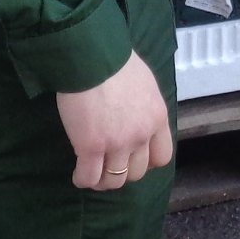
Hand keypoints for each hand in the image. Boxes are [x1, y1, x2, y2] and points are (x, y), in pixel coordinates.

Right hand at [56, 52, 172, 191]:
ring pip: (114, 180)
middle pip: (137, 172)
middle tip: (108, 165)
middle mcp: (141, 135)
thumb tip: (135, 113)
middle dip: (123, 172)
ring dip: (103, 180)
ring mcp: (117, 144)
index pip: (161, 157)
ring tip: (92, 174)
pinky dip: (83, 179)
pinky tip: (78, 175)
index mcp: (157, 118)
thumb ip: (144, 105)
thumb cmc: (115, 61)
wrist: (93, 58)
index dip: (146, 162)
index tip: (133, 158)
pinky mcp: (91, 147)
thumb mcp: (145, 83)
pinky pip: (89, 177)